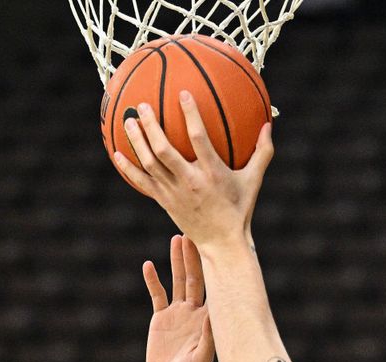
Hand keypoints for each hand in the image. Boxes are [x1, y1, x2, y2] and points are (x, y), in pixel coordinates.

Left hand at [115, 91, 273, 251]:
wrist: (222, 242)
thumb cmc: (240, 209)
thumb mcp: (253, 180)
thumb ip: (262, 152)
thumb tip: (268, 126)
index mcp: (213, 173)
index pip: (199, 138)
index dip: (191, 115)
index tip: (183, 94)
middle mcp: (191, 181)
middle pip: (164, 150)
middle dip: (150, 126)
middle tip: (141, 106)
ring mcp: (174, 193)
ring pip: (149, 163)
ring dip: (136, 141)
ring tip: (128, 122)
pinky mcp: (164, 202)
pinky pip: (142, 182)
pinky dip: (128, 168)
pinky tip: (117, 154)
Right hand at [144, 235, 214, 361]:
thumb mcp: (201, 358)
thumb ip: (208, 337)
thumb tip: (215, 315)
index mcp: (209, 318)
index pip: (215, 286)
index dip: (215, 267)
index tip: (216, 246)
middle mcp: (195, 311)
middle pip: (196, 277)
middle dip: (194, 256)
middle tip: (193, 232)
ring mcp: (178, 313)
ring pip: (178, 281)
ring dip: (177, 261)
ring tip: (177, 239)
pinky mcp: (161, 319)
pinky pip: (157, 295)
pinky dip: (152, 280)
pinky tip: (148, 265)